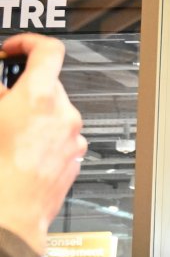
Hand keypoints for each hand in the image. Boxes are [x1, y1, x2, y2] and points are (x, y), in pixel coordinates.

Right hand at [0, 33, 85, 256]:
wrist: (10, 213)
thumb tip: (2, 87)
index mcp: (40, 97)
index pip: (49, 50)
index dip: (28, 43)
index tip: (14, 49)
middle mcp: (64, 114)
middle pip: (50, 83)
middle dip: (24, 87)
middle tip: (1, 100)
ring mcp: (73, 137)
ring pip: (55, 111)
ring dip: (34, 113)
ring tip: (8, 130)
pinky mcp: (75, 156)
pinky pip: (61, 134)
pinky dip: (44, 133)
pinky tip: (21, 149)